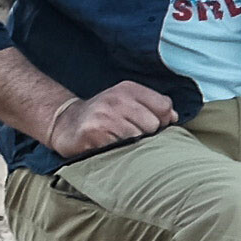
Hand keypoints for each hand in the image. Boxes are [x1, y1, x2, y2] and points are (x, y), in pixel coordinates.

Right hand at [43, 81, 179, 160]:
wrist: (66, 123)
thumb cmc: (104, 115)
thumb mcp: (127, 102)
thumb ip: (153, 106)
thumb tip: (174, 117)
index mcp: (128, 89)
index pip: (163, 106)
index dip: (162, 121)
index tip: (151, 127)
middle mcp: (117, 98)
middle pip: (153, 124)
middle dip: (146, 135)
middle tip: (129, 136)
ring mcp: (105, 115)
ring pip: (138, 137)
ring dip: (132, 145)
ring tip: (119, 141)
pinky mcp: (94, 132)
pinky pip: (121, 148)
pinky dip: (119, 152)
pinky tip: (109, 147)